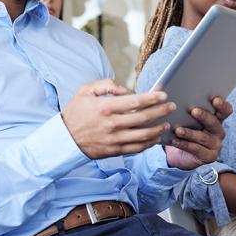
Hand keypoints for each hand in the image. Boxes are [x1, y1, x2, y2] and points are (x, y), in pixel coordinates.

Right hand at [61, 79, 175, 158]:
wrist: (65, 138)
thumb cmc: (75, 112)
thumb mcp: (84, 91)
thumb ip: (105, 85)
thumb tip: (125, 90)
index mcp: (105, 107)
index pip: (135, 102)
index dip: (152, 98)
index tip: (163, 95)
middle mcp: (112, 124)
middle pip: (143, 118)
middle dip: (161, 111)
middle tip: (171, 107)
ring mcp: (114, 139)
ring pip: (143, 135)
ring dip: (158, 129)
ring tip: (166, 123)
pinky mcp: (115, 150)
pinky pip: (137, 148)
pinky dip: (149, 143)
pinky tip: (155, 138)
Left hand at [164, 97, 231, 169]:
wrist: (178, 153)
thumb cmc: (181, 129)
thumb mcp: (181, 117)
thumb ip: (178, 104)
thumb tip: (163, 88)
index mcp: (216, 118)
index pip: (225, 110)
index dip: (222, 105)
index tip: (214, 99)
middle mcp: (218, 131)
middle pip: (214, 122)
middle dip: (204, 116)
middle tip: (193, 111)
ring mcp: (215, 145)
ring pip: (203, 137)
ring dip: (190, 133)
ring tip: (178, 130)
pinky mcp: (209, 156)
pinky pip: (196, 149)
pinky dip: (184, 144)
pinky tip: (175, 141)